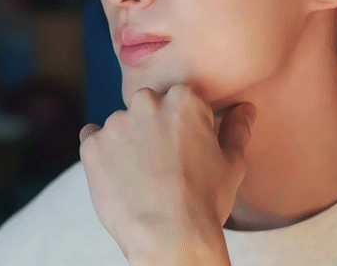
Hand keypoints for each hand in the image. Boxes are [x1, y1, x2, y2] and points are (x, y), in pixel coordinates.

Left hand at [78, 84, 255, 263]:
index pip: (180, 100)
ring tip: (141, 176)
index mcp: (184, 100)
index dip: (183, 126)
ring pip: (121, 124)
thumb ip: (237, 129)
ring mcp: (116, 122)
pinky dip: (102, 153)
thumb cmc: (204, 201)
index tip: (185, 149)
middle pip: (148, 106)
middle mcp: (147, 102)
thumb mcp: (232, 164)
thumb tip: (245, 108)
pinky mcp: (92, 145)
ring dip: (128, 141)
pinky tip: (118, 176)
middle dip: (153, 127)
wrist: (168, 237)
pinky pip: (92, 139)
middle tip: (163, 163)